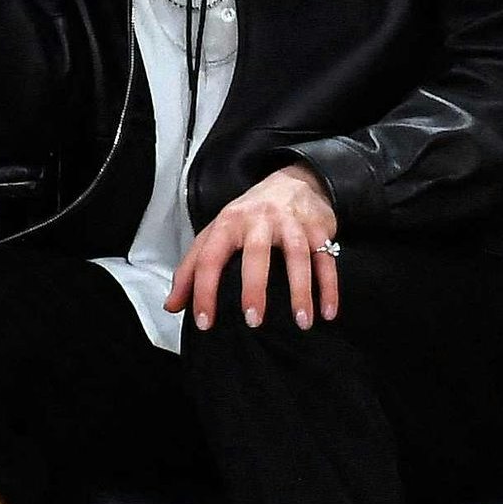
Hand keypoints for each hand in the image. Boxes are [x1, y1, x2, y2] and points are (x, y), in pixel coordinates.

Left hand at [165, 165, 341, 330]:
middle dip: (254, 287)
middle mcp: (260, 220)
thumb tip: (173, 305)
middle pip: (256, 253)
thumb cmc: (249, 216)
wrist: (294, 181)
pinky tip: (328, 313)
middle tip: (253, 321)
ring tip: (302, 322)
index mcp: (228, 223)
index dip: (203, 291)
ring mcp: (292, 223)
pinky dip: (329, 287)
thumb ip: (192, 269)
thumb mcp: (216, 233)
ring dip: (301, 291)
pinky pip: (326, 260)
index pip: (210, 258)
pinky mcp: (318, 228)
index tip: (204, 323)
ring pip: (298, 256)